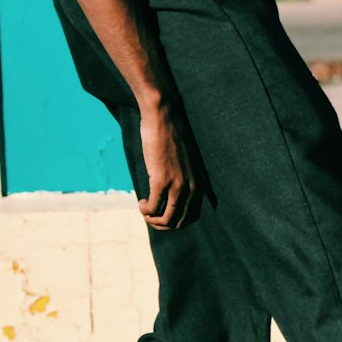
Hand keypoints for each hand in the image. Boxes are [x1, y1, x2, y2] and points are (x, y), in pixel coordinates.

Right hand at [137, 101, 198, 229]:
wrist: (165, 117)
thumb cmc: (173, 136)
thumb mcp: (188, 161)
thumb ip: (187, 177)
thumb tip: (177, 193)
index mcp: (200, 183)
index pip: (193, 216)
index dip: (177, 222)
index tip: (164, 216)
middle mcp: (192, 187)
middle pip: (180, 221)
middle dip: (163, 224)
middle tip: (151, 217)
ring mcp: (177, 185)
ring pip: (166, 218)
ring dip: (153, 220)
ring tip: (145, 211)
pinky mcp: (161, 180)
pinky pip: (153, 207)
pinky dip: (145, 210)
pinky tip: (141, 203)